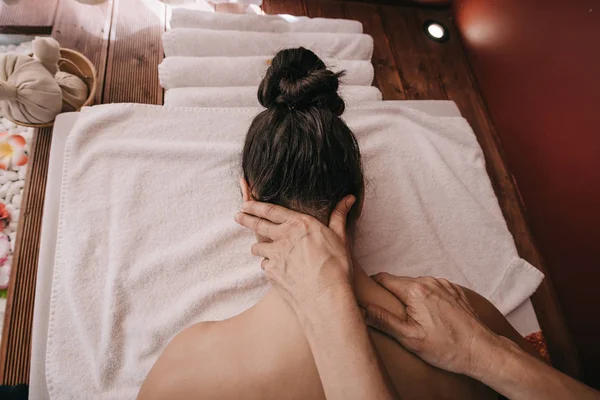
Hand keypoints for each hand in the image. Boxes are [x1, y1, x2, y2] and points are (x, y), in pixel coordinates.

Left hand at [234, 196, 355, 313]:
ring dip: (259, 247)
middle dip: (245, 218)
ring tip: (260, 248)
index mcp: (299, 224)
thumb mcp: (340, 238)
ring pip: (258, 248)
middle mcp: (283, 237)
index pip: (271, 210)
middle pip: (258, 225)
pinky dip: (269, 266)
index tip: (245, 203)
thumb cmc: (336, 267)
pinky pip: (265, 266)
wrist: (325, 297)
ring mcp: (275, 255)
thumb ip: (339, 216)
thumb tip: (349, 197)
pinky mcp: (271, 273)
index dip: (256, 205)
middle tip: (237, 215)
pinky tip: (276, 270)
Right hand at [361, 274, 499, 375]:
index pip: (382, 278)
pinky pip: (432, 288)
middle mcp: (429, 281)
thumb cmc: (446, 347)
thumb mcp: (409, 337)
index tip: (367, 297)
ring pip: (415, 285)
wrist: (481, 350)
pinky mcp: (453, 289)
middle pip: (399, 282)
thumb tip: (361, 307)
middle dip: (391, 295)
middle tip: (390, 315)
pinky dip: (426, 298)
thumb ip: (383, 320)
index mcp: (415, 290)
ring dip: (410, 297)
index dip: (372, 287)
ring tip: (412, 318)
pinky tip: (430, 316)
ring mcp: (443, 284)